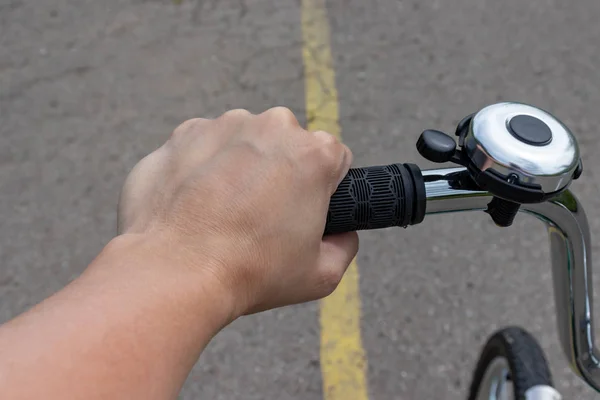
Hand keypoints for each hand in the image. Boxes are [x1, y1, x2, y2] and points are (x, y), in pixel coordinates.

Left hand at [117, 107, 357, 316]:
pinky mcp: (184, 133)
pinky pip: (205, 146)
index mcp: (314, 153)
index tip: (302, 212)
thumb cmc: (252, 273)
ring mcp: (224, 124)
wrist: (175, 272)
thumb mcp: (321, 275)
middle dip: (281, 172)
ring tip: (223, 214)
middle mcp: (272, 125)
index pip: (334, 159)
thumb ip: (345, 245)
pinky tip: (196, 205)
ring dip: (241, 167)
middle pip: (288, 145)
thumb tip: (342, 232)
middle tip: (260, 217)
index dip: (323, 188)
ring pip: (244, 142)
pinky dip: (203, 168)